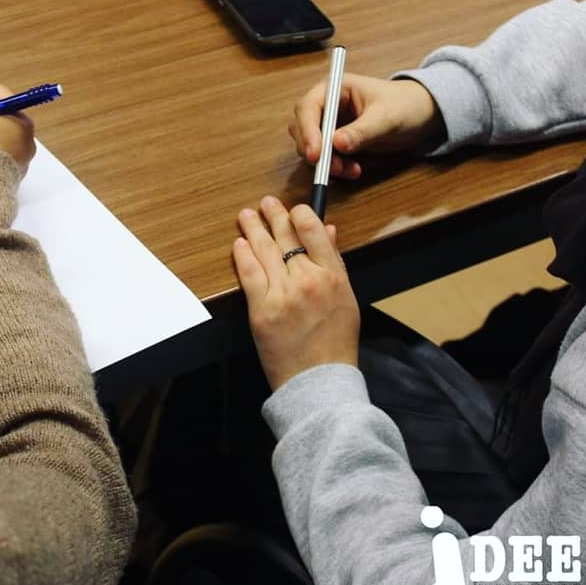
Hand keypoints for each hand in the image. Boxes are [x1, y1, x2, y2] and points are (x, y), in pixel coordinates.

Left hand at [233, 198, 359, 389]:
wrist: (319, 381)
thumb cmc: (335, 344)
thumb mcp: (345, 300)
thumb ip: (335, 264)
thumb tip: (327, 231)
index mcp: (333, 277)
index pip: (314, 232)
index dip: (300, 215)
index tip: (292, 209)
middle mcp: (309, 281)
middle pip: (286, 238)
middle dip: (274, 216)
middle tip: (266, 203)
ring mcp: (283, 295)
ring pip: (265, 251)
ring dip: (253, 228)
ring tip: (246, 216)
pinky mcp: (262, 311)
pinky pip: (249, 275)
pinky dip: (243, 256)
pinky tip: (239, 243)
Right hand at [289, 74, 443, 179]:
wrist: (423, 116)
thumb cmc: (407, 105)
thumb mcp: (387, 117)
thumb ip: (362, 131)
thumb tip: (336, 143)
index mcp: (335, 88)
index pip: (308, 107)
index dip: (307, 131)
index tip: (316, 153)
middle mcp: (327, 105)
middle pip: (302, 128)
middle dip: (315, 150)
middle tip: (332, 167)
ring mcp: (330, 124)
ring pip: (311, 147)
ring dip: (325, 163)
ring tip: (349, 170)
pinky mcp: (335, 142)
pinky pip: (324, 158)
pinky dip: (334, 168)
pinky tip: (353, 170)